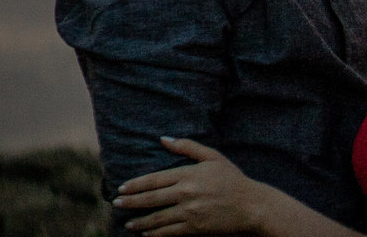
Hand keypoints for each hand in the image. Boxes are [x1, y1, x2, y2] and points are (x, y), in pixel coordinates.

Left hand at [115, 138, 265, 233]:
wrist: (250, 206)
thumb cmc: (232, 179)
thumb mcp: (212, 157)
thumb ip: (187, 147)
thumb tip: (164, 139)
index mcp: (188, 175)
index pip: (155, 179)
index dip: (136, 184)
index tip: (122, 187)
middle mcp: (186, 194)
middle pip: (152, 199)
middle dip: (131, 202)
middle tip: (116, 204)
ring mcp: (189, 213)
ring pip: (158, 219)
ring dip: (140, 222)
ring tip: (128, 223)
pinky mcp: (194, 229)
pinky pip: (170, 233)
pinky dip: (156, 234)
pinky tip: (146, 235)